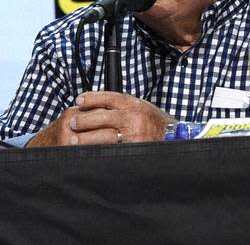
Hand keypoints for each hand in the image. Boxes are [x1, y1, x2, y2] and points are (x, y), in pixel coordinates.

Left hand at [28, 91, 173, 146]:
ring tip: (75, 140)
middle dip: (84, 120)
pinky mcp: (134, 150)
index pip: (108, 97)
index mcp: (134, 104)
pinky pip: (113, 151)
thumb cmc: (157, 123)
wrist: (177, 139)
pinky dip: (100, 152)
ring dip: (87, 138)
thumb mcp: (142, 107)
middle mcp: (133, 118)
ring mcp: (134, 136)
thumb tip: (97, 105)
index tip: (79, 100)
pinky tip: (90, 153)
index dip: (91, 98)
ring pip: (104, 136)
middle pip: (101, 117)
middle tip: (72, 122)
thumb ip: (123, 105)